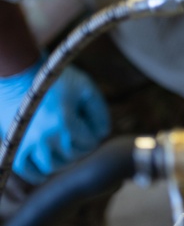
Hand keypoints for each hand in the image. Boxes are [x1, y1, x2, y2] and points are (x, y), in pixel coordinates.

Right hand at [0, 60, 110, 183]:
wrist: (21, 74)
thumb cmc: (58, 80)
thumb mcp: (86, 88)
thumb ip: (99, 110)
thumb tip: (104, 133)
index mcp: (66, 122)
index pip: (89, 144)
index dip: (94, 138)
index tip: (92, 130)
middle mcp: (47, 136)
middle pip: (72, 156)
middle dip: (81, 149)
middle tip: (81, 140)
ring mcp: (28, 142)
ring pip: (50, 167)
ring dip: (63, 162)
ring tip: (67, 152)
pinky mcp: (15, 144)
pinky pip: (25, 170)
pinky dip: (37, 174)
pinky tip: (47, 168)